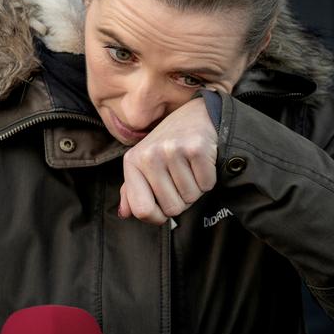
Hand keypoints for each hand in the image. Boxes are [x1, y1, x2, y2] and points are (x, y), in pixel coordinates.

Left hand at [118, 97, 217, 224]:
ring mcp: (172, 150)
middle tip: (181, 178)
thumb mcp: (144, 163)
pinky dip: (208, 179)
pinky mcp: (196, 148)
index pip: (141, 210)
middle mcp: (149, 155)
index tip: (163, 210)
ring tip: (190, 168)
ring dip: (195, 188)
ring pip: (191, 197)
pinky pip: (207, 185)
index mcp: (132, 162)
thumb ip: (132, 190)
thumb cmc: (169, 144)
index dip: (157, 218)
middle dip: (181, 200)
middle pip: (172, 208)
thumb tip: (124, 213)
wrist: (198, 115)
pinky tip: (202, 163)